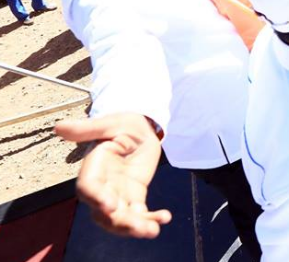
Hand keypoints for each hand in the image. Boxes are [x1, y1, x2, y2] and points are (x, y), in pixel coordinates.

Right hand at [54, 113, 169, 237]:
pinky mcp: (134, 196)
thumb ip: (88, 129)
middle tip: (139, 227)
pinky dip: (150, 218)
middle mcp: (102, 186)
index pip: (88, 188)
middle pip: (103, 212)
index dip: (96, 198)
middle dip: (118, 223)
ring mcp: (118, 193)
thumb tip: (59, 127)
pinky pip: (139, 213)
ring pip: (120, 218)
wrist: (142, 128)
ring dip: (134, 227)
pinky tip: (164, 217)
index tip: (110, 206)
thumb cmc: (123, 124)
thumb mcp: (110, 123)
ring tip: (153, 230)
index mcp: (93, 167)